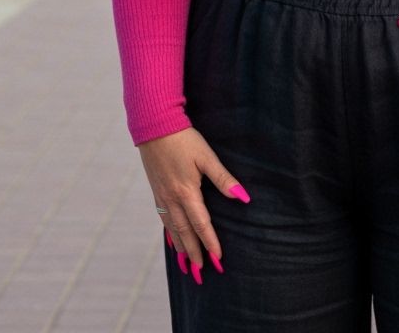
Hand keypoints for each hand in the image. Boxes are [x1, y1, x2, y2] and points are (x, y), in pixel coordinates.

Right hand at [137, 126, 249, 283]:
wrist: (154, 126)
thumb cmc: (184, 140)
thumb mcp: (207, 157)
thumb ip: (223, 179)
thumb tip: (243, 197)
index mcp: (186, 193)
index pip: (201, 224)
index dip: (211, 242)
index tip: (218, 258)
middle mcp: (172, 199)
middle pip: (185, 232)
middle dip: (194, 252)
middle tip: (202, 271)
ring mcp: (162, 195)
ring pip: (172, 228)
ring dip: (181, 246)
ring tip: (187, 262)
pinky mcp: (156, 190)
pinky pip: (163, 218)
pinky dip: (169, 232)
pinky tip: (171, 237)